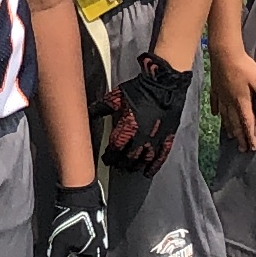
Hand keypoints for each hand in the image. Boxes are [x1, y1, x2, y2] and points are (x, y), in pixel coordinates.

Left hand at [32, 176, 108, 256]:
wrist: (79, 191)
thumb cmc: (71, 220)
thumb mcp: (60, 247)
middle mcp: (99, 250)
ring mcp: (96, 239)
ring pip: (79, 256)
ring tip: (52, 255)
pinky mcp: (90, 229)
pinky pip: (78, 245)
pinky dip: (68, 248)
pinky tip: (58, 243)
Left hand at [103, 53, 195, 175]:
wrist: (164, 84)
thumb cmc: (140, 89)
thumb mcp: (117, 96)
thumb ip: (102, 107)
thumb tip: (88, 112)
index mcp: (128, 127)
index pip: (115, 148)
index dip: (110, 156)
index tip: (106, 159)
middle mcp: (141, 137)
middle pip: (129, 158)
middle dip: (121, 163)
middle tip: (117, 166)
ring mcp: (155, 139)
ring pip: (143, 160)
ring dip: (135, 166)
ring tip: (130, 169)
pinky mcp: (167, 138)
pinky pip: (161, 157)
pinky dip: (154, 167)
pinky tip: (148, 173)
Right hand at [210, 44, 255, 154]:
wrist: (224, 53)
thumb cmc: (243, 66)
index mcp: (242, 101)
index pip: (247, 122)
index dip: (251, 136)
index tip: (253, 148)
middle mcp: (230, 102)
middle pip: (235, 123)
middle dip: (240, 137)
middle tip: (242, 149)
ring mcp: (221, 96)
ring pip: (225, 116)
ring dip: (228, 128)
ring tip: (230, 137)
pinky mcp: (215, 89)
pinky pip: (215, 104)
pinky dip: (216, 111)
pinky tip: (216, 115)